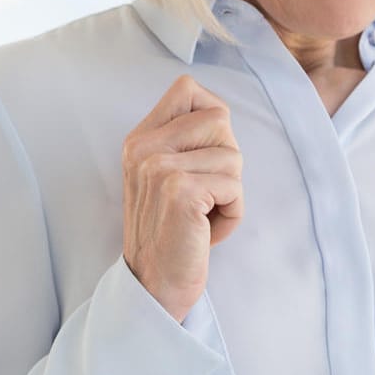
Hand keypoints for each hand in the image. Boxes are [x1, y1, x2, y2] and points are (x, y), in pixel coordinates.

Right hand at [120, 75, 243, 320]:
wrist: (153, 285)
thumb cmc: (172, 231)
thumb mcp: (163, 176)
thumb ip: (182, 141)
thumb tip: (219, 113)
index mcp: (140, 139)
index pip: (187, 89)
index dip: (212, 118)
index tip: (206, 157)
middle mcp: (144, 148)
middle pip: (219, 118)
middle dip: (227, 159)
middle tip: (205, 194)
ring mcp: (159, 168)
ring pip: (232, 156)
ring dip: (230, 193)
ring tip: (204, 216)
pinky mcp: (180, 192)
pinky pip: (235, 187)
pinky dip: (232, 214)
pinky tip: (207, 231)